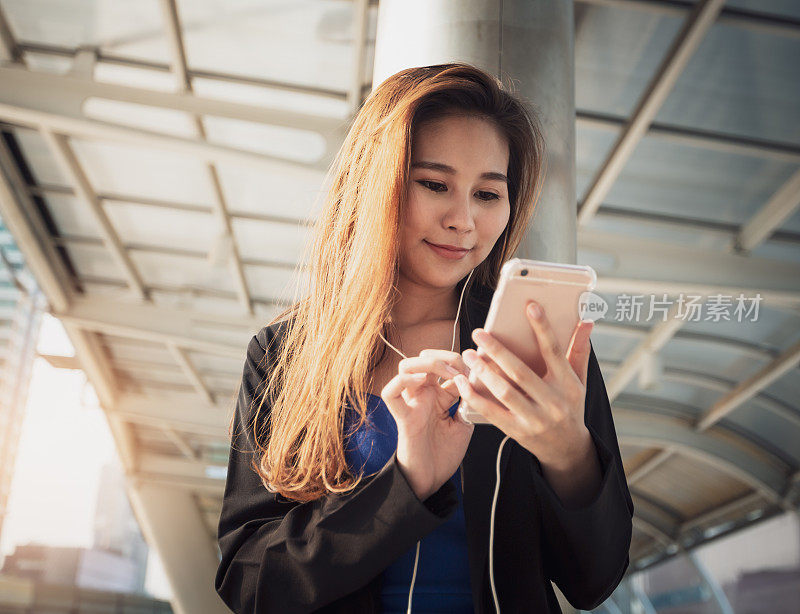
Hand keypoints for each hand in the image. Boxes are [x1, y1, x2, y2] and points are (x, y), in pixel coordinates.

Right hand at [381, 349, 473, 499]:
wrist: (431, 480)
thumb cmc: (444, 454)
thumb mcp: (463, 425)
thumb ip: (467, 404)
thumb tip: (475, 383)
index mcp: (438, 395)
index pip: (445, 365)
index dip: (461, 363)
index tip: (477, 373)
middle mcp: (423, 395)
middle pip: (424, 358)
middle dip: (444, 357)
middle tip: (460, 370)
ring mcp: (411, 404)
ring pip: (405, 367)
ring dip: (426, 363)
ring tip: (446, 374)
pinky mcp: (403, 417)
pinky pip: (390, 393)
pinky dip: (402, 381)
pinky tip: (421, 382)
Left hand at [453, 300, 593, 470]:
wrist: (567, 449)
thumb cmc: (571, 406)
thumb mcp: (579, 381)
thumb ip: (579, 351)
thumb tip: (586, 321)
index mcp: (568, 385)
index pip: (554, 352)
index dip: (543, 328)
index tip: (530, 307)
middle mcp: (552, 402)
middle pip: (521, 372)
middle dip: (498, 351)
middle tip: (479, 333)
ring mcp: (534, 419)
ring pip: (505, 392)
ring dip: (484, 372)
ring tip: (469, 354)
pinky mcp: (518, 431)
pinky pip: (492, 413)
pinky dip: (475, 397)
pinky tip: (463, 383)